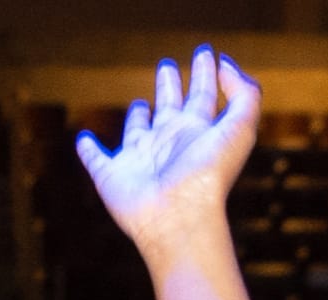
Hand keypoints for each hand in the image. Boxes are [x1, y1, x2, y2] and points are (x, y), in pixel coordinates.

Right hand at [76, 47, 256, 265]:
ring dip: (137, 117)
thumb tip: (225, 65)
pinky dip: (88, 150)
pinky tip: (84, 140)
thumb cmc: (209, 176)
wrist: (179, 219)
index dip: (205, 72)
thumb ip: (243, 94)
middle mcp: (170, 143)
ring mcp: (141, 160)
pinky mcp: (112, 176)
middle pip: (170, 107)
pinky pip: (96, 159)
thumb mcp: (240, 128)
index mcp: (198, 132)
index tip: (206, 53)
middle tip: (167, 65)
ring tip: (140, 104)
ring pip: (137, 131)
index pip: (203, 95)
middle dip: (169, 86)